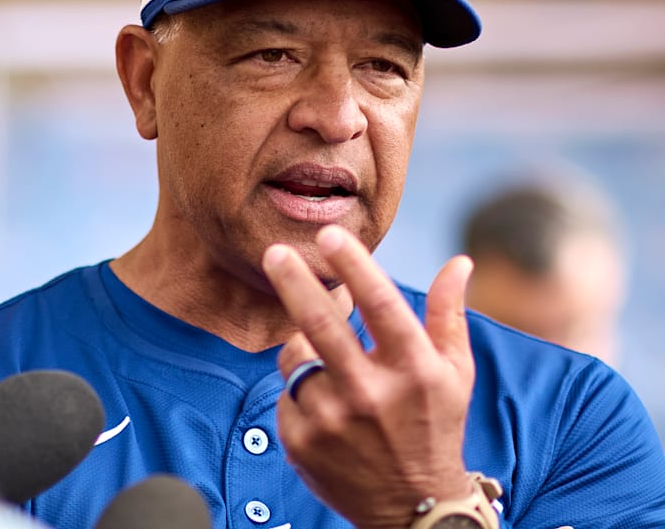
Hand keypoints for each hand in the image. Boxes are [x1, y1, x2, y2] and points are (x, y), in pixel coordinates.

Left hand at [262, 225, 475, 528]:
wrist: (412, 511)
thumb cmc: (435, 426)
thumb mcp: (456, 372)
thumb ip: (451, 314)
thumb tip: (461, 261)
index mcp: (414, 370)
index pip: (381, 303)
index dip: (353, 264)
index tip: (328, 234)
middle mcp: (371, 395)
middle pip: (321, 325)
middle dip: (293, 281)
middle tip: (274, 252)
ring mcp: (333, 422)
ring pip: (296, 357)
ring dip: (303, 346)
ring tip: (327, 361)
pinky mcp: (302, 443)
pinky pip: (287, 392)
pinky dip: (300, 386)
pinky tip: (325, 404)